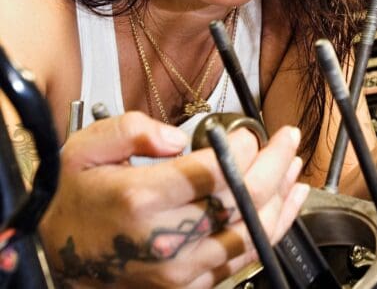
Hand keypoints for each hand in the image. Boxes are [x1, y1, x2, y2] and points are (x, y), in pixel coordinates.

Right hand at [40, 112, 307, 287]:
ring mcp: (179, 269)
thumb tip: (178, 138)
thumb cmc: (75, 198)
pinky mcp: (187, 285)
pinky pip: (243, 258)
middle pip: (242, 199)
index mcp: (142, 198)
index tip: (248, 130)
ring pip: (252, 232)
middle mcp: (166, 239)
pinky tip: (286, 206)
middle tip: (289, 137)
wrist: (54, 256)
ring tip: (294, 167)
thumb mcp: (89, 147)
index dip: (243, 147)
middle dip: (275, 163)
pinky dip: (273, 229)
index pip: (215, 170)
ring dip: (282, 196)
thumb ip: (135, 130)